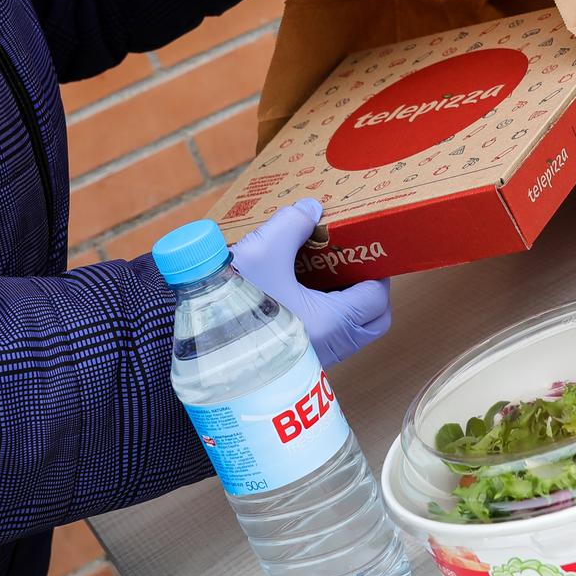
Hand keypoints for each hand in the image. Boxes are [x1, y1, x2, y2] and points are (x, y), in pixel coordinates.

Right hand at [231, 199, 391, 367]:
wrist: (197, 348)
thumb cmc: (231, 305)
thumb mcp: (261, 252)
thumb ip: (290, 224)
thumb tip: (309, 211)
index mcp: (332, 322)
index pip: (377, 296)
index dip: (376, 269)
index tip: (365, 250)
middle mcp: (329, 347)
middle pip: (372, 321)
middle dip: (369, 291)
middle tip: (351, 265)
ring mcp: (312, 360)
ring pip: (349, 333)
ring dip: (345, 305)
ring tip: (322, 275)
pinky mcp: (293, 364)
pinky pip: (325, 340)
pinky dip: (323, 317)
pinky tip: (297, 293)